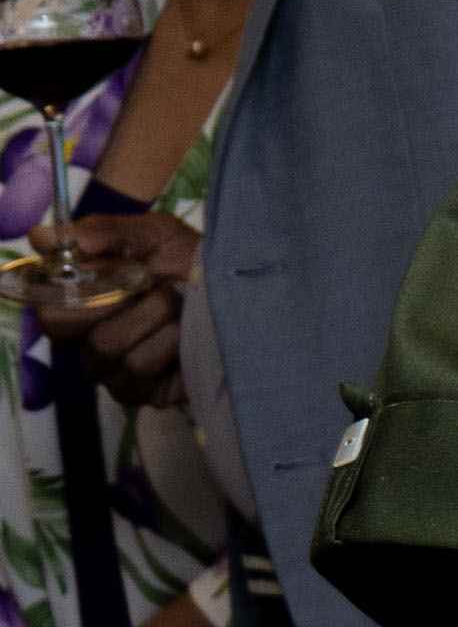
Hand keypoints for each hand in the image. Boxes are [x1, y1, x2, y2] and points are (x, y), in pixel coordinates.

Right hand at [58, 214, 195, 406]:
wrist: (246, 297)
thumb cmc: (194, 263)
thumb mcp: (155, 235)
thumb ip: (103, 232)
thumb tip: (42, 236)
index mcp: (80, 301)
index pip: (45, 305)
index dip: (71, 289)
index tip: (111, 270)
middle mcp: (87, 339)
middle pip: (64, 329)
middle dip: (112, 299)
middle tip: (153, 285)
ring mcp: (112, 370)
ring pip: (107, 348)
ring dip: (152, 319)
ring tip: (180, 307)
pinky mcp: (142, 394)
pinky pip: (138, 372)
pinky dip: (167, 347)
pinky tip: (186, 337)